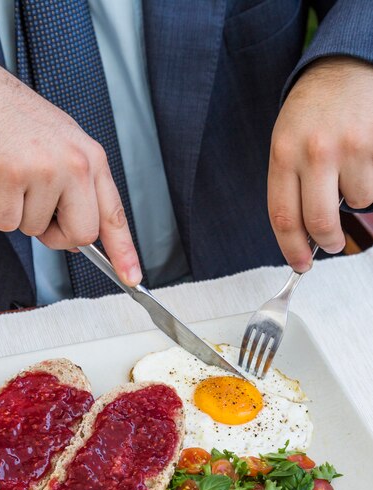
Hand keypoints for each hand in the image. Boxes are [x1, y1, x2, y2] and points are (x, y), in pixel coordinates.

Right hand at [0, 51, 141, 284]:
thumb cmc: (13, 120)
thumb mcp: (62, 147)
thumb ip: (78, 189)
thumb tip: (80, 234)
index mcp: (91, 157)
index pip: (114, 214)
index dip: (124, 251)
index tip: (131, 276)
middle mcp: (75, 163)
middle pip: (81, 235)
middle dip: (58, 234)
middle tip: (39, 209)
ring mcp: (45, 170)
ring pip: (37, 230)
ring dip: (20, 214)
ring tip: (12, 178)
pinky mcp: (12, 177)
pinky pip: (7, 223)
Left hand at [268, 57, 372, 271]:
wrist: (342, 67)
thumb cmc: (310, 113)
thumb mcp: (285, 144)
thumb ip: (291, 186)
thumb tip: (302, 236)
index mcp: (283, 154)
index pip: (282, 217)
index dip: (291, 248)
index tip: (299, 264)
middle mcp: (313, 151)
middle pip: (319, 222)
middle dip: (327, 242)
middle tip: (331, 244)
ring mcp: (348, 146)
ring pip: (356, 203)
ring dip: (354, 200)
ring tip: (347, 175)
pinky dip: (368, 183)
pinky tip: (361, 162)